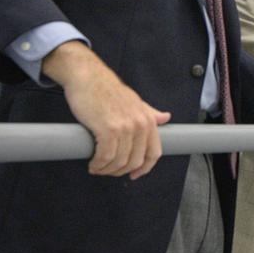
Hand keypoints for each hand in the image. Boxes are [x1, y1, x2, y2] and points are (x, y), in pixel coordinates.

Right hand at [42, 41, 170, 179]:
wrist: (88, 76)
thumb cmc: (107, 89)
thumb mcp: (134, 101)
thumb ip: (149, 112)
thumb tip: (165, 117)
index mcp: (148, 120)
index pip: (154, 153)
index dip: (144, 169)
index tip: (133, 175)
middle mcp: (140, 124)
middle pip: (135, 161)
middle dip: (120, 171)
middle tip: (108, 170)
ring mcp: (125, 127)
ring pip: (119, 162)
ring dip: (106, 170)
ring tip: (97, 168)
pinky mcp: (108, 129)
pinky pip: (105, 157)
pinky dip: (98, 165)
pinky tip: (93, 164)